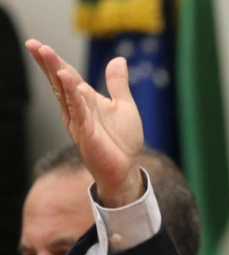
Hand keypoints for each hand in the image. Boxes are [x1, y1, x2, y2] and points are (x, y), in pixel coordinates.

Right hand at [25, 39, 144, 206]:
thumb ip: (118, 83)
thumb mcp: (124, 105)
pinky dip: (72, 94)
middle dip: (47, 62)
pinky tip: (65, 78)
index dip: (54, 60)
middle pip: (59, 81)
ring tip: (46, 53)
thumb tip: (118, 59)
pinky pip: (77, 110)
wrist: (125, 167)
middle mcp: (77, 108)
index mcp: (85, 100)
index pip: (66, 76)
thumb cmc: (122, 140)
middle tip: (34, 44)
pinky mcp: (85, 133)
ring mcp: (78, 121)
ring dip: (55, 72)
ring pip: (64, 93)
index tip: (38, 44)